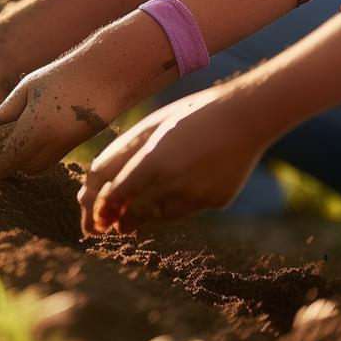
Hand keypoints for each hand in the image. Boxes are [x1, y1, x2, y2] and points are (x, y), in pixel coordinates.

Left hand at [0, 11, 176, 180]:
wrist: (106, 76)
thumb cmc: (63, 75)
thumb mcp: (28, 87)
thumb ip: (6, 108)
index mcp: (35, 127)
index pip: (7, 159)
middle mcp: (51, 142)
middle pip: (22, 168)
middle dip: (7, 165)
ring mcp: (67, 145)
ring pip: (39, 166)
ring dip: (24, 161)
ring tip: (11, 144)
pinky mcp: (77, 144)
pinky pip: (52, 158)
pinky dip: (39, 154)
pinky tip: (32, 139)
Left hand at [78, 89, 267, 234]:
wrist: (245, 118)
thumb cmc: (189, 116)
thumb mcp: (150, 128)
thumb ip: (124, 156)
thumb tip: (99, 185)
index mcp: (154, 158)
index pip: (117, 194)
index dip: (102, 210)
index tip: (94, 219)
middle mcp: (175, 180)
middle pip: (136, 212)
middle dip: (119, 220)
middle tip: (111, 224)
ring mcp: (197, 194)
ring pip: (160, 218)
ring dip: (144, 217)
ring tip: (135, 214)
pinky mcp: (215, 201)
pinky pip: (186, 210)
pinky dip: (174, 205)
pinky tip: (179, 188)